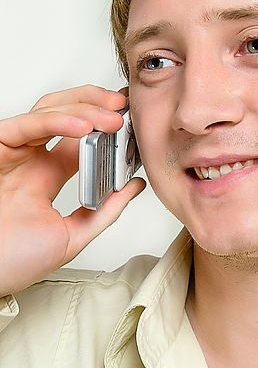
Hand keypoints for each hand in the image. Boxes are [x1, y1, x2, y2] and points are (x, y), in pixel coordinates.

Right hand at [0, 85, 145, 296]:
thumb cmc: (12, 262)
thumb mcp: (73, 236)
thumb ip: (104, 210)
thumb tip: (134, 186)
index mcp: (48, 176)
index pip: (80, 139)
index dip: (106, 128)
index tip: (132, 124)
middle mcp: (31, 160)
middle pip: (65, 113)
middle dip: (97, 104)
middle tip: (124, 108)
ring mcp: (14, 154)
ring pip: (48, 111)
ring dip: (83, 109)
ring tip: (112, 117)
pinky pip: (24, 126)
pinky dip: (55, 120)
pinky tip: (82, 125)